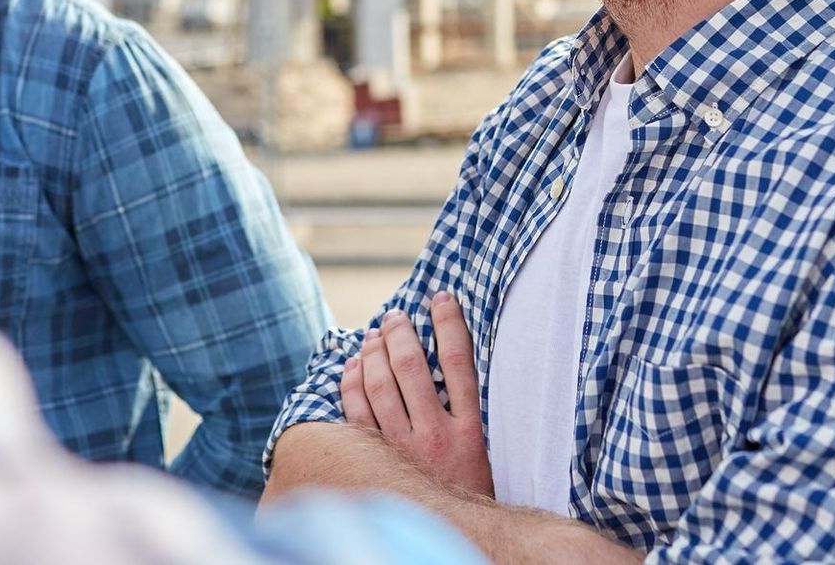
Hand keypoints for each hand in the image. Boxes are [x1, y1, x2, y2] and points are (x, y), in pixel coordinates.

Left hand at [341, 290, 493, 498]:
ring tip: (373, 335)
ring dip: (373, 352)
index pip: (459, 361)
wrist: (458, 535)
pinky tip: (352, 367)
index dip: (449, 323)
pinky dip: (351, 384)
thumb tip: (450, 360)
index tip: (442, 298)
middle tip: (396, 316)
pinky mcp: (380, 461)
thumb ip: (467, 409)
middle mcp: (436, 435)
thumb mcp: (483, 450)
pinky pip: (357, 414)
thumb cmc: (471, 489)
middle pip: (411, 366)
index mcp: (469, 430)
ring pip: (380, 384)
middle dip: (400, 332)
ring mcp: (404, 449)